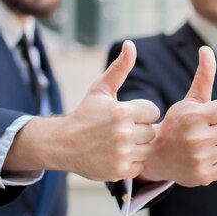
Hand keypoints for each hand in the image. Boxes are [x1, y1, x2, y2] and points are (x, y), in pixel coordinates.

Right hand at [5, 40, 159, 180]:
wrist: (63, 144)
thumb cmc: (85, 113)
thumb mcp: (101, 89)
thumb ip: (120, 67)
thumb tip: (130, 44)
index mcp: (123, 111)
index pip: (153, 111)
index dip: (143, 113)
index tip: (129, 114)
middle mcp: (123, 133)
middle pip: (152, 131)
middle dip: (140, 130)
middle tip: (123, 130)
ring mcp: (122, 153)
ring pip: (147, 149)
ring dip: (138, 147)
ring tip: (120, 142)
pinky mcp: (119, 171)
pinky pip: (140, 166)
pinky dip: (132, 162)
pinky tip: (117, 154)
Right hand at [140, 46, 216, 186]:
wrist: (156, 156)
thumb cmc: (177, 123)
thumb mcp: (189, 100)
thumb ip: (203, 76)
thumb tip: (207, 48)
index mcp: (194, 116)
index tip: (214, 115)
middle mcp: (197, 137)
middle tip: (213, 130)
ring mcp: (200, 159)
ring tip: (211, 143)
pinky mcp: (203, 176)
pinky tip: (209, 157)